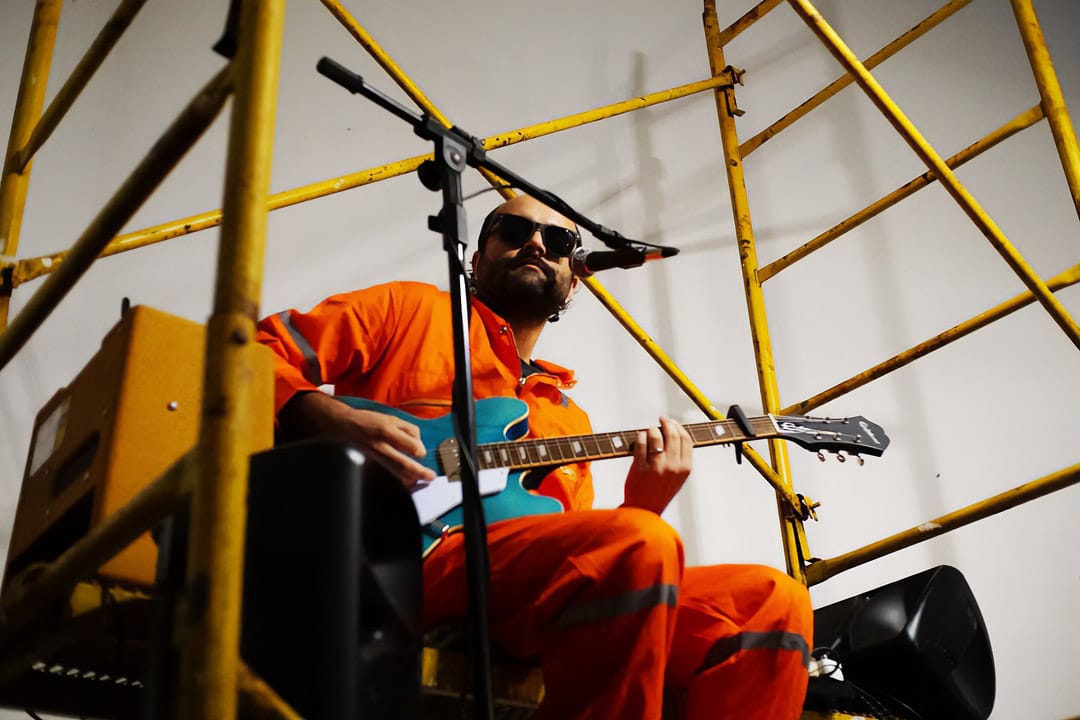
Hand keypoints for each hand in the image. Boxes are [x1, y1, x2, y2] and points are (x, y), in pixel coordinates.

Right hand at [279, 392, 435, 487]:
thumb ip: (409, 429)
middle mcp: (379, 447)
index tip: (421, 454)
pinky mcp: (366, 467)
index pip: (410, 445)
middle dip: (419, 473)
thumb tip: (420, 445)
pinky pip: (383, 478)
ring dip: (408, 481)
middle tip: (429, 477)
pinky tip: (401, 483)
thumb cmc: (367, 421)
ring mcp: (371, 459)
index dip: (419, 451)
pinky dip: (394, 483)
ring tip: (418, 482)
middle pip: (403, 464)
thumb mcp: (390, 418)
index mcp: (386, 431)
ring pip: (393, 476)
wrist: (340, 425)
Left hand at [622, 416, 692, 513]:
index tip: (673, 423)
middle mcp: (673, 466)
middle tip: (661, 420)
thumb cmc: (660, 493)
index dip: (679, 427)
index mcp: (685, 468)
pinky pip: (641, 443)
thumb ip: (679, 458)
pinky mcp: (640, 467)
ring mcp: (657, 466)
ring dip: (651, 430)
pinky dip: (640, 437)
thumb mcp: (678, 477)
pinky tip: (640, 438)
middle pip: (672, 434)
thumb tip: (674, 434)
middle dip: (666, 423)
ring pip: (655, 435)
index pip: (686, 439)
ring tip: (648, 432)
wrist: (644, 510)